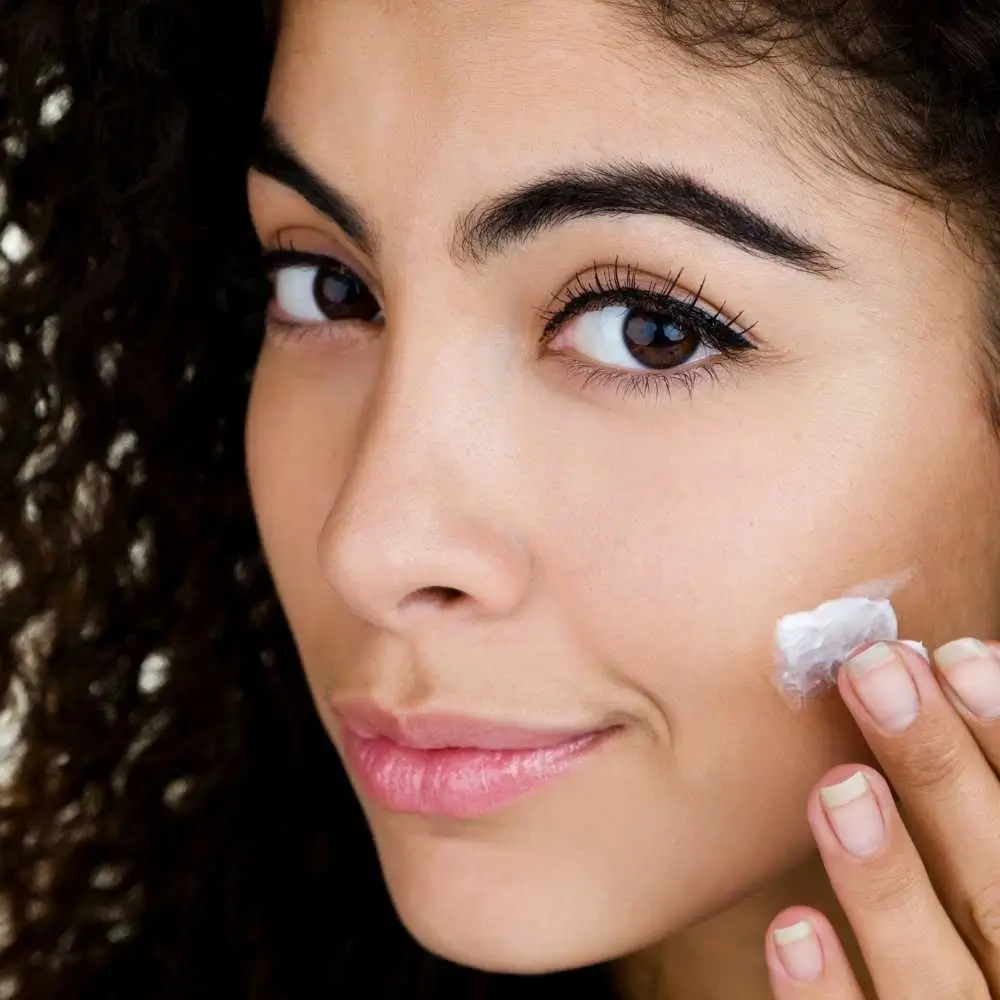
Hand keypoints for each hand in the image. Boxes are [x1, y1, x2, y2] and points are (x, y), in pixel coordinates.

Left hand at [765, 638, 999, 997]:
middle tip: (879, 671)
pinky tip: (791, 933)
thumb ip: (971, 831)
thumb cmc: (975, 963)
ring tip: (837, 785)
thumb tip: (944, 700)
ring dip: (891, 885)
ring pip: (944, 986)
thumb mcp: (989, 895)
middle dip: (947, 777)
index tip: (963, 656)